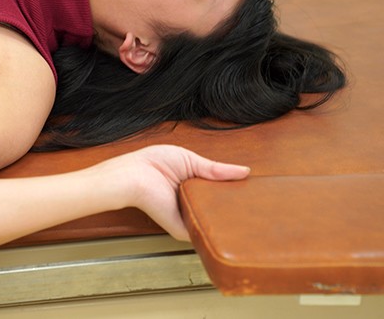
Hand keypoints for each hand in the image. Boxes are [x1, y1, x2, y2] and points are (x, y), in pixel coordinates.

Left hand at [103, 145, 250, 240]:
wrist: (134, 175)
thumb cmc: (154, 163)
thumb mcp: (191, 161)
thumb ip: (217, 169)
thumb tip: (245, 171)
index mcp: (192, 187)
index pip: (218, 194)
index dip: (233, 192)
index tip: (254, 192)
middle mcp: (191, 205)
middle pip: (218, 210)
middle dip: (234, 206)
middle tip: (258, 204)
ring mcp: (187, 218)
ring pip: (214, 222)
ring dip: (228, 217)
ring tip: (251, 212)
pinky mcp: (182, 229)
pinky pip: (205, 233)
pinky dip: (218, 229)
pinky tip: (233, 224)